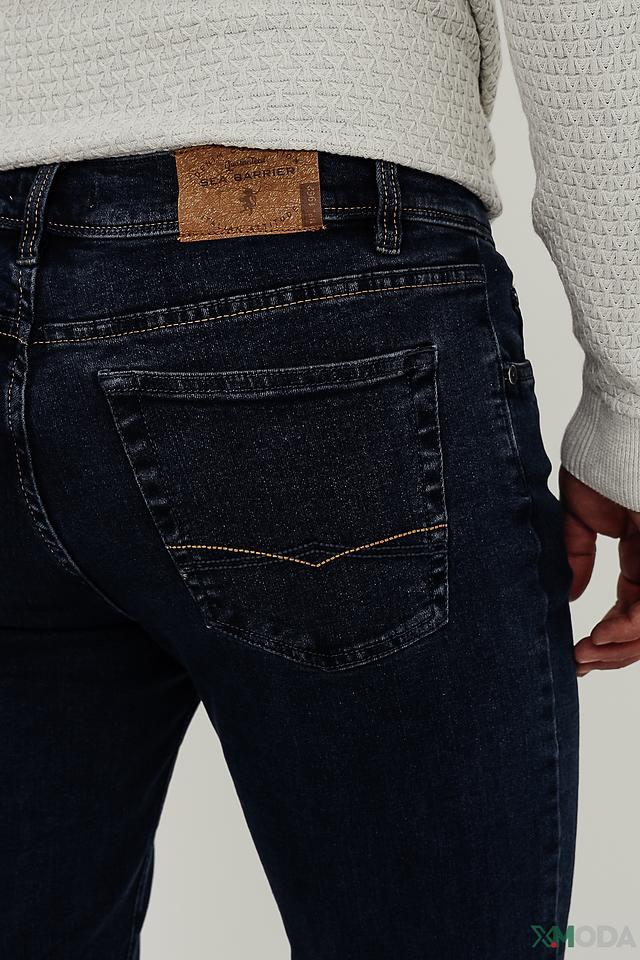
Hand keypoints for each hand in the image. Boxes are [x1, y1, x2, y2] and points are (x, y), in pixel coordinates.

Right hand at [559, 467, 639, 675]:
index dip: (607, 636)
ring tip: (586, 655)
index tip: (577, 651)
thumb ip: (576, 556)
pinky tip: (602, 636)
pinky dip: (629, 627)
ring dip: (620, 648)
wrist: (619, 427)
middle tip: (581, 662)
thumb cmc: (601, 458)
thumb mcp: (580, 517)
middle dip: (613, 652)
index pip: (631, 609)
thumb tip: (571, 596)